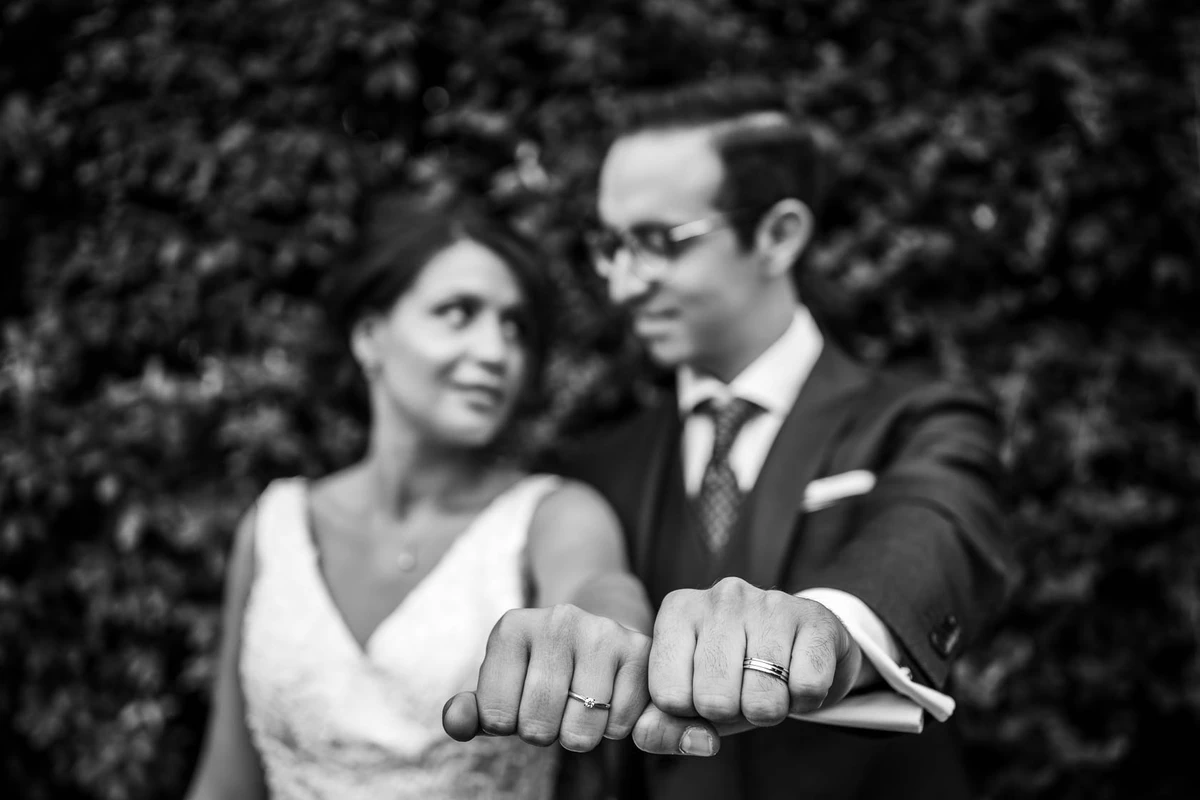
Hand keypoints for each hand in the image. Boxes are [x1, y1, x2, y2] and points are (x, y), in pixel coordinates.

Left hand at [442, 604, 652, 752]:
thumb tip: (455, 722)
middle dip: (544, 732)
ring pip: (581, 730)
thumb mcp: (501, 685)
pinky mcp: (639, 650)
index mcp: (512, 627)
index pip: (496, 717)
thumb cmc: (540, 671)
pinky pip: (619, 724)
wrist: (598, 634)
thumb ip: (472, 710)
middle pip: (538, 725)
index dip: (508, 725)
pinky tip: (610, 700)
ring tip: (581, 705)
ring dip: (580, 734)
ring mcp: (601, 632)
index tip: (519, 703)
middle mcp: (557, 620)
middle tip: (553, 708)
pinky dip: (613, 728)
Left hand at [637, 577, 862, 751]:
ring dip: (771, 710)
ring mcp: (768, 602)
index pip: (668, 695)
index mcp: (678, 611)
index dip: (690, 712)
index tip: (703, 694)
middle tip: (742, 693)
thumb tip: (669, 737)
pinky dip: (805, 700)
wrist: (803, 644)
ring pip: (762, 698)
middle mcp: (720, 598)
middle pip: (714, 699)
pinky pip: (807, 688)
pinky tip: (797, 675)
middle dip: (732, 713)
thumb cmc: (734, 673)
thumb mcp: (691, 697)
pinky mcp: (814, 616)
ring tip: (770, 685)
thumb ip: (661, 724)